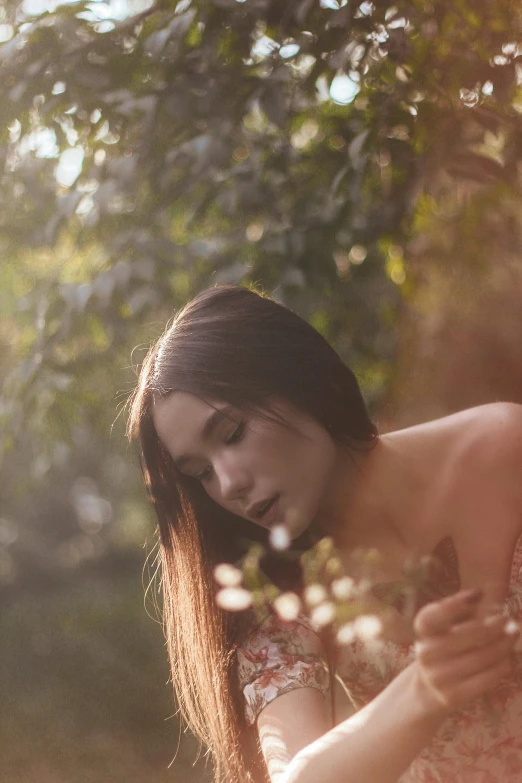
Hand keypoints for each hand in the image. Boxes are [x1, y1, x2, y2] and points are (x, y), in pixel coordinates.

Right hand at [411, 588, 518, 717]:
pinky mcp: (453, 696)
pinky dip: (502, 665)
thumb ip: (459, 609)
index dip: (453, 604)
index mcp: (423, 632)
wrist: (431, 688)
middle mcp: (426, 653)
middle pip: (466, 634)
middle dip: (493, 625)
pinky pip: (487, 678)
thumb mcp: (445, 626)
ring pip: (482, 656)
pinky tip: (508, 657)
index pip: (431, 616)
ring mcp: (439, 677)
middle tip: (508, 619)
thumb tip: (479, 594)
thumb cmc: (445, 647)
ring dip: (504, 644)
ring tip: (513, 633)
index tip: (478, 593)